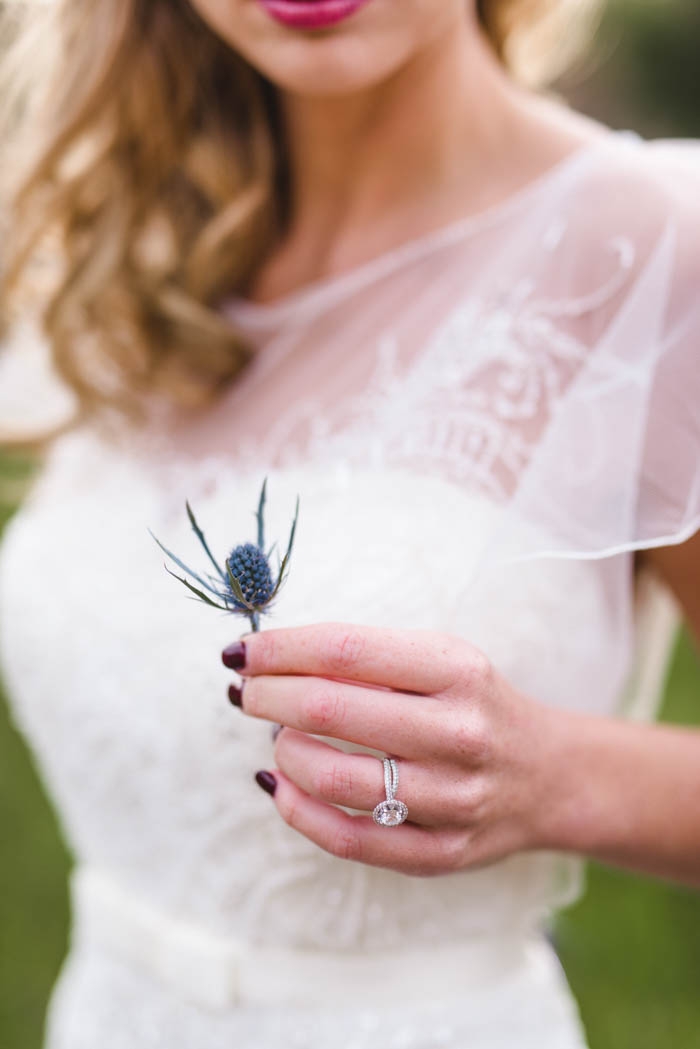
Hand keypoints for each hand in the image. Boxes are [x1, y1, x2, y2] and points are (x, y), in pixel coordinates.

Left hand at [223, 623, 559, 876]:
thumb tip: (269, 658)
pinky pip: (349, 839)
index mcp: (456, 670)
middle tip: (245, 691)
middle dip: (267, 695)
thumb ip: (366, 657)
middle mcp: (459, 732)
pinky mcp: (442, 852)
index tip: (241, 650)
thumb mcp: (440, 660)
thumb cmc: (473, 705)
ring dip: (283, 752)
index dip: (279, 648)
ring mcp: (453, 798)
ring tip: (276, 737)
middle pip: (331, 709)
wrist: (548, 775)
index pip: (345, 650)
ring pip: (334, 778)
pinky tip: (280, 787)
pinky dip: (298, 811)